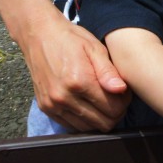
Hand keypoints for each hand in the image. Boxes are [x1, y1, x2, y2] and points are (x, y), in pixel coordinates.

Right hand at [21, 13, 131, 131]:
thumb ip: (108, 71)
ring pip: (87, 128)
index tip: (124, 92)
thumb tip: (121, 89)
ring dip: (99, 118)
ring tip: (102, 100)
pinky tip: (88, 104)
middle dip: (115, 113)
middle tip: (116, 98)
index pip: (113, 108)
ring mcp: (53, 105)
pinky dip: (84, 119)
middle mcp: (64, 97)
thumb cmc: (70, 38)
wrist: (39, 34)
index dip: (124, 103)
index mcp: (79, 81)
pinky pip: (71, 125)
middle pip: (102, 123)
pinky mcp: (46, 108)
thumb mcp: (94, 48)